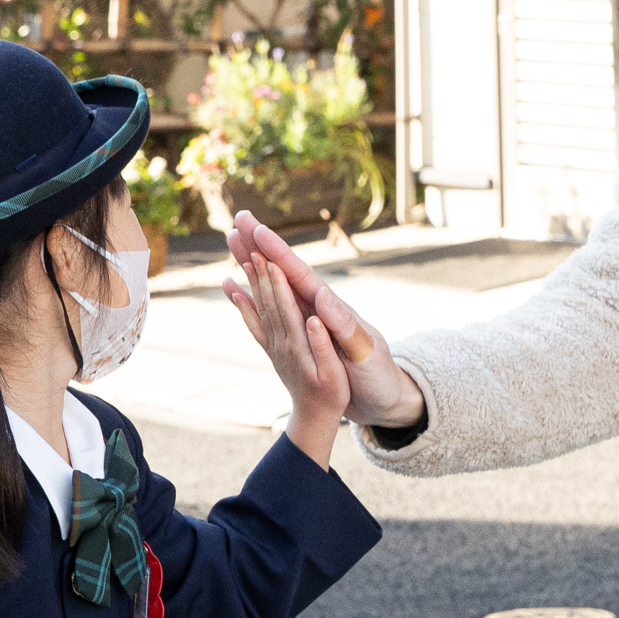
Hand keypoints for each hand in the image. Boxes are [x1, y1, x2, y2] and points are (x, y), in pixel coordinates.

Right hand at [224, 214, 425, 430]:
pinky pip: (270, 311)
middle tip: (239, 218)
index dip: (280, 253)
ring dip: (254, 262)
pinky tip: (236, 287)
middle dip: (262, 245)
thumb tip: (321, 297)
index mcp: (333, 310)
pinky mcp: (302, 336)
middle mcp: (318, 310)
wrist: (384, 399)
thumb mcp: (366, 353)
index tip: (259, 229)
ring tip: (234, 240)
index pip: (302, 274)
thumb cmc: (378, 377)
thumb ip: (345, 327)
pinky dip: (251, 297)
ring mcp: (309, 321)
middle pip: (284, 271)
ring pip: (274, 285)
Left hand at [230, 254, 350, 466]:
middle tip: (248, 244)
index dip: (278, 284)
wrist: (313, 417)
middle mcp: (280, 342)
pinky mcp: (271, 348)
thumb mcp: (334, 376)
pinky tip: (232, 289)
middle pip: (267, 301)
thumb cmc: (331, 396)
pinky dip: (242, 304)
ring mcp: (273, 344)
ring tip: (239, 254)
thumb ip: (323, 347)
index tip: (270, 259)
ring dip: (249, 279)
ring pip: (258, 306)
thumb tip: (314, 320)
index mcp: (298, 345)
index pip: (286, 308)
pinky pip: (253, 322)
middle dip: (258, 271)